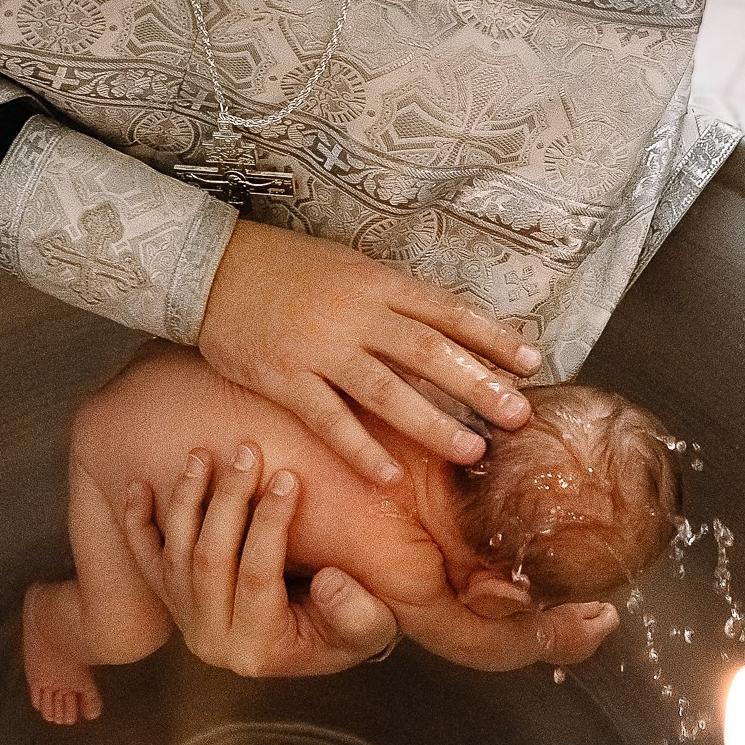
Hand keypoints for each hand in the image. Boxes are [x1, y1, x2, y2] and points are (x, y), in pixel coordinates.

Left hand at [120, 443, 399, 677]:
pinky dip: (138, 523)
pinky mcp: (172, 601)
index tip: (289, 477)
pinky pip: (147, 561)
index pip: (258, 575)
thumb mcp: (369, 627)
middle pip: (209, 559)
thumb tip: (329, 583)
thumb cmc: (348, 625)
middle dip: (228, 500)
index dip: (271, 524)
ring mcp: (186, 621)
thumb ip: (356, 612)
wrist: (318, 636)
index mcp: (258, 649)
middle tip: (248, 451)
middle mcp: (211, 641)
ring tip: (202, 455)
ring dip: (186, 500)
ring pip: (175, 554)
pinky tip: (138, 486)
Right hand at [198, 220, 542, 485]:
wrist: (211, 267)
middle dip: (477, 384)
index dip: (491, 337)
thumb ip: (392, 298)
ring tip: (471, 452)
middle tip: (518, 415)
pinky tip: (389, 477)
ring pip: (386, 390)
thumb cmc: (286, 268)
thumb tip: (447, 328)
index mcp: (376, 282)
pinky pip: (328, 420)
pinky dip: (360, 450)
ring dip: (432, 423)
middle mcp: (354, 313)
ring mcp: (318, 347)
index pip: (446, 311)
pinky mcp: (283, 377)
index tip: (533, 362)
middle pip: (427, 352)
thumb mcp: (348, 267)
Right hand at [534, 601, 620, 664]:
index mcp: (596, 633)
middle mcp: (592, 647)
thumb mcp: (575, 609)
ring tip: (568, 621)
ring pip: (590, 638)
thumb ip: (591, 607)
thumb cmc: (554, 624)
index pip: (613, 620)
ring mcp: (581, 654)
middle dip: (594, 620)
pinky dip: (574, 639)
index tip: (600, 605)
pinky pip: (579, 646)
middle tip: (580, 611)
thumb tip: (599, 607)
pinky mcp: (570, 658)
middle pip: (601, 630)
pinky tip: (563, 632)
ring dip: (584, 630)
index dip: (608, 609)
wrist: (537, 639)